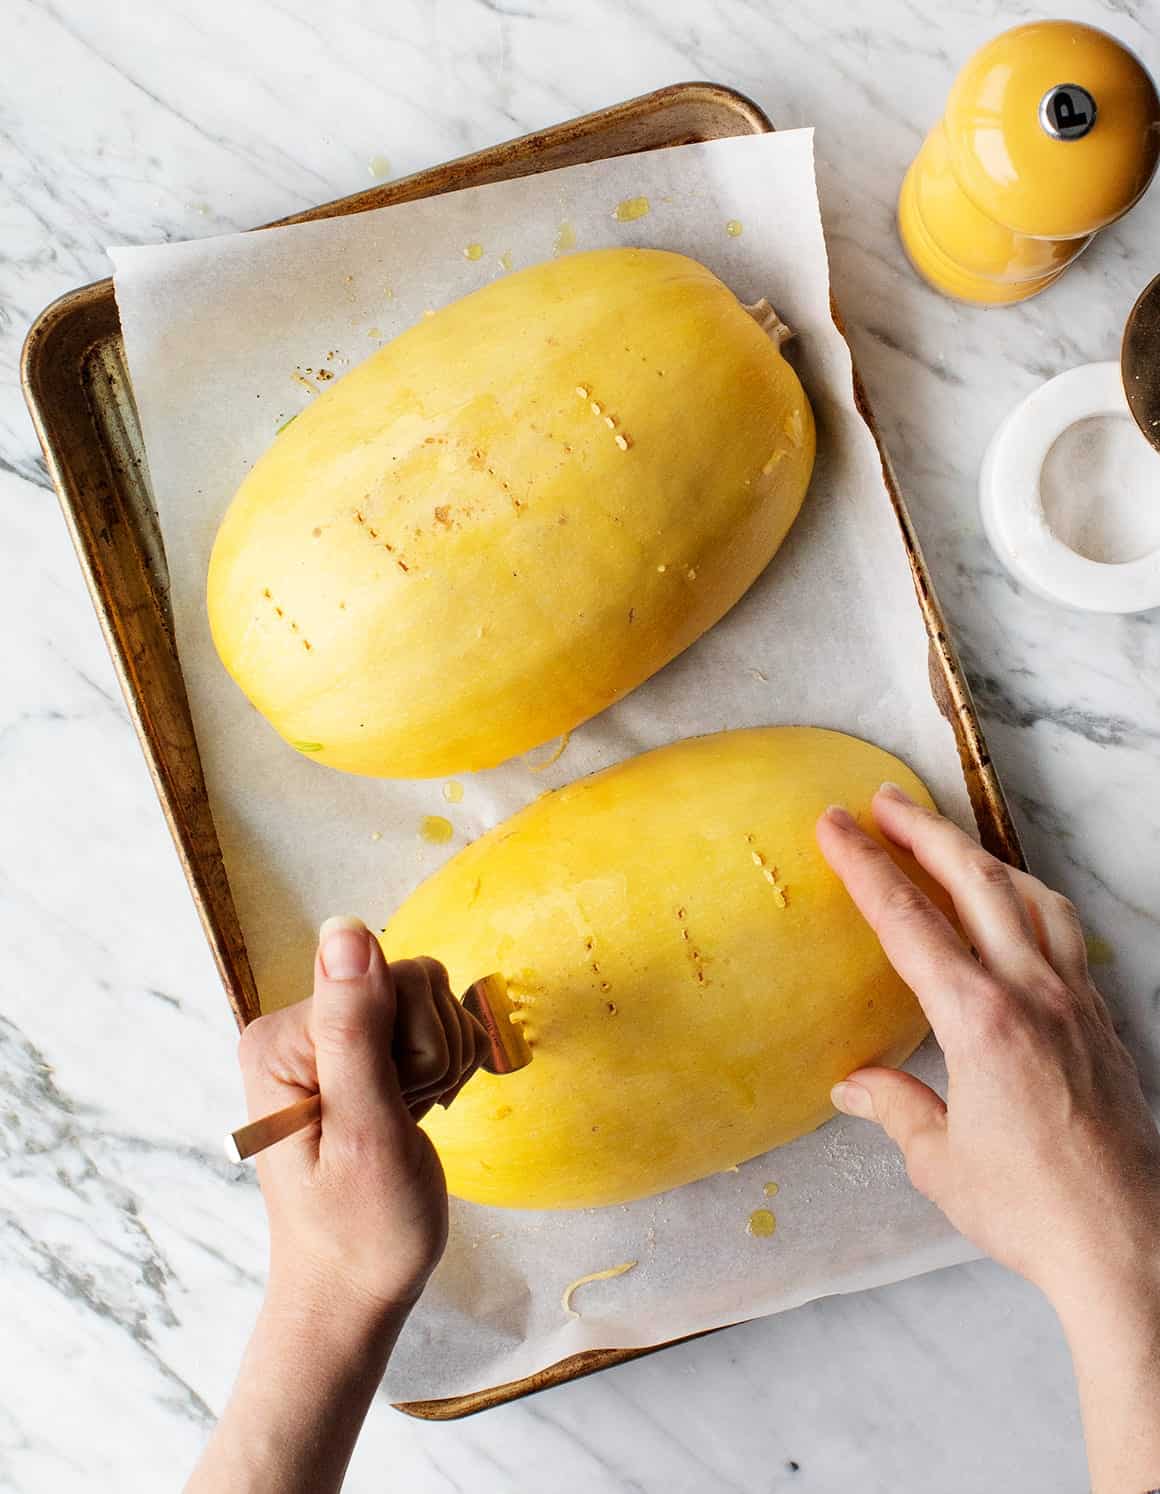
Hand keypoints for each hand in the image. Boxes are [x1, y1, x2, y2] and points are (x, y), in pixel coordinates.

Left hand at [188, 918, 484, 1493]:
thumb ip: (353, 1027)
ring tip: (409, 1121)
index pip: (387, 977)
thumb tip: (344, 927)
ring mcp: (327, 1042)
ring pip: (426, 1003)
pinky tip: (418, 1111)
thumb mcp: (363, 1130)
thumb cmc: (360, 1230)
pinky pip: (425, 1026)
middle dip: (429, 1051)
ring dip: (438, 1063)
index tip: (399, 1103)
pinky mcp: (357, 1059)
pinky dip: (439, 1069)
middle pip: (409, 984)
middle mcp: (297, 1028)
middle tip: (405, 1118)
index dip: (415, 1040)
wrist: (354, 1296)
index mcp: (281, 1037)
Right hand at [817, 784, 1159, 1493]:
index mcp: (980, 1019)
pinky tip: (1020, 905)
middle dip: (924, 832)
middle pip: (975, 882)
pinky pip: (1066, 934)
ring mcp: (1075, 1002)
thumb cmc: (1030, 1209)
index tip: (835, 825)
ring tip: (949, 839)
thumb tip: (855, 1086)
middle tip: (883, 801)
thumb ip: (896, 1107)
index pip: (908, 920)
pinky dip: (1033, 899)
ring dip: (983, 856)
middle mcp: (1031, 994)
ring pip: (1031, 896)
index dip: (866, 866)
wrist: (1128, 1243)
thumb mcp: (940, 1161)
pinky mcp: (1103, 1021)